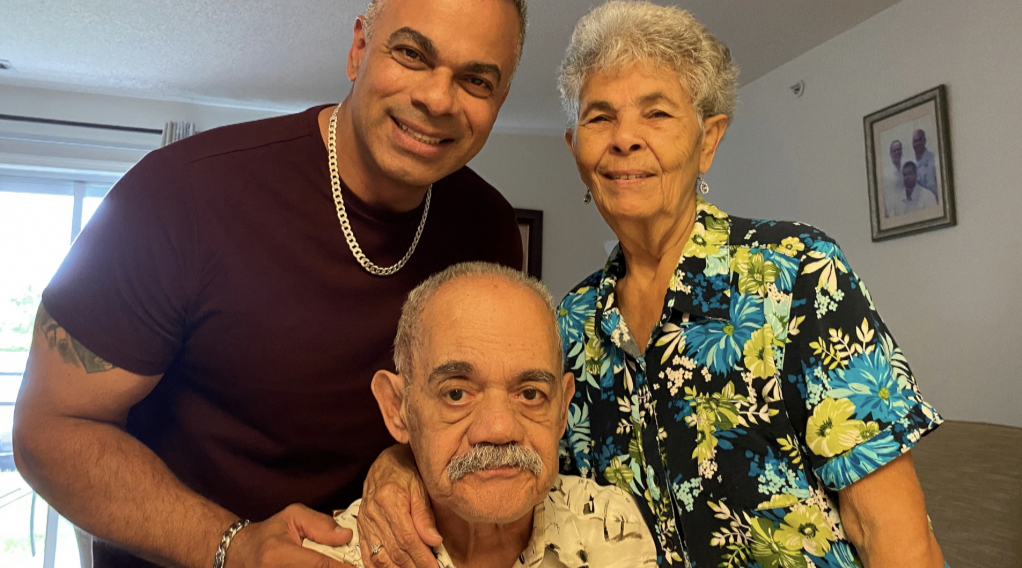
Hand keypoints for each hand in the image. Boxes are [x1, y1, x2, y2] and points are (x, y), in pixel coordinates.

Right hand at [229, 504, 354, 567]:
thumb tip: (347, 535)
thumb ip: (320, 524)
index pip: (319, 564)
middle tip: (357, 566)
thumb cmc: (269, 534)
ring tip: (342, 564)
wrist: (240, 554)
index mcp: (278, 553)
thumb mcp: (292, 516)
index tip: (363, 567)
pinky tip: (331, 567)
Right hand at [358, 445, 441, 567]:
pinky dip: (379, 567)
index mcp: (389, 501)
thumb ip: (425, 515)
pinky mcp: (361, 528)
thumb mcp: (420, 486)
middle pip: (394, 551)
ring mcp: (364, 523)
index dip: (422, 558)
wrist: (385, 463)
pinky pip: (367, 554)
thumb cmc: (406, 471)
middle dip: (413, 567)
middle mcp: (373, 514)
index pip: (407, 539)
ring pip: (380, 557)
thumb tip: (434, 541)